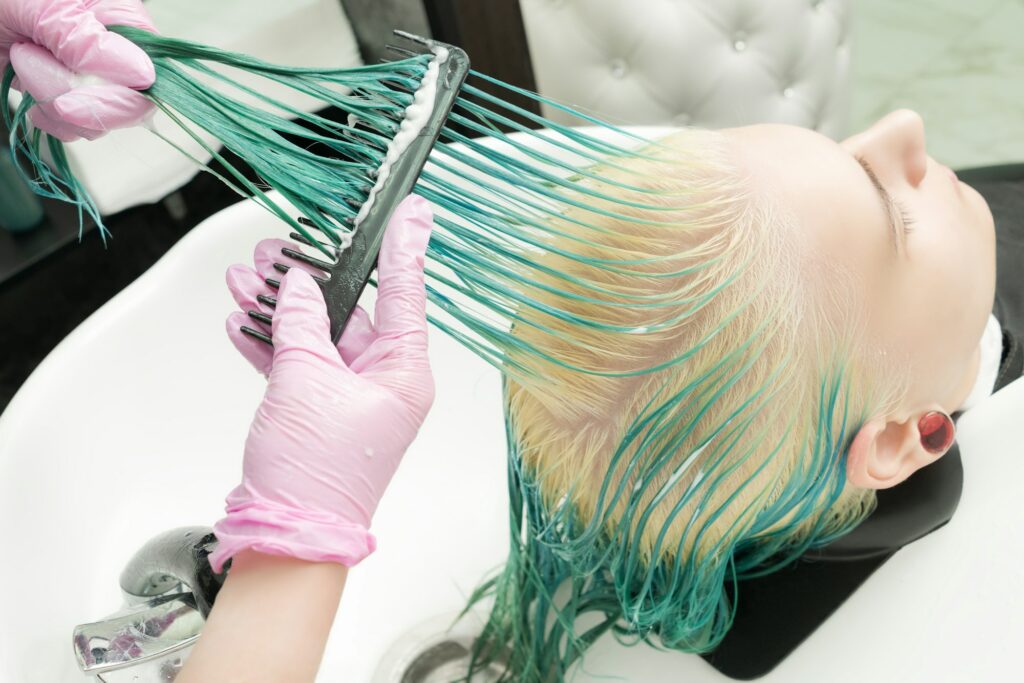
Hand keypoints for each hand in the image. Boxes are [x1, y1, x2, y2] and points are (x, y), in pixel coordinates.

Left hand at [0, 0, 154, 140]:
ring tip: (23, 57)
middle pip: (127, 108)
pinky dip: (44, 113)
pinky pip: (72, 129)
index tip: (72, 100)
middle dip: (75, 98)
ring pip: (96, 123)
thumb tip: (143, 75)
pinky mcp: (68, 96)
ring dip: (50, 100)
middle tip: (29, 61)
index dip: (119, 98)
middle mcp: (115, 55)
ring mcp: (91, 79)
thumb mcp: (44, 6)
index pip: (149, 76)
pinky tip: (25, 80)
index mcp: (122, 22)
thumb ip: (87, 40)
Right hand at [210, 196, 435, 571]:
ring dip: (279, 307)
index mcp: (403, 374)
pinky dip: (270, 342)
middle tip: (279, 246)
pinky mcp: (318, 410)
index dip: (403, 249)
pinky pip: (298, 363)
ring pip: (316, 334)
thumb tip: (297, 288)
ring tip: (245, 276)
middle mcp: (384, 382)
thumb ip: (301, 326)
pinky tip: (244, 319)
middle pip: (351, 311)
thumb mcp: (306, 383)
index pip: (405, 296)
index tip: (409, 212)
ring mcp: (350, 396)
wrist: (287, 534)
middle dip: (309, 278)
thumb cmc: (316, 474)